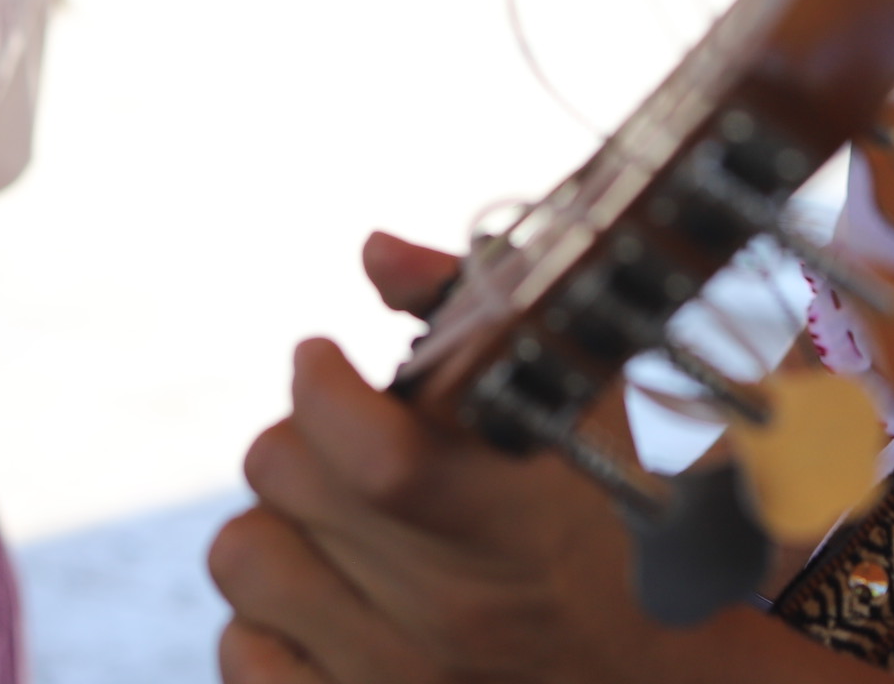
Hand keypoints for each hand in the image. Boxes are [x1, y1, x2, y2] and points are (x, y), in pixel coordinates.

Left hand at [211, 233, 857, 683]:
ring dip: (277, 522)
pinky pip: (239, 651)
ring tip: (333, 520)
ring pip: (243, 556)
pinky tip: (325, 598)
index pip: (372, 453)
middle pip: (284, 474)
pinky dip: (264, 618)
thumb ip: (482, 314)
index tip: (326, 358)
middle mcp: (455, 614)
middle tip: (344, 439)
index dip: (322, 384)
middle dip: (305, 433)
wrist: (655, 682)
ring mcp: (400, 681)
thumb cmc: (612, 523)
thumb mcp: (577, 410)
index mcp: (519, 523)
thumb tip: (375, 252)